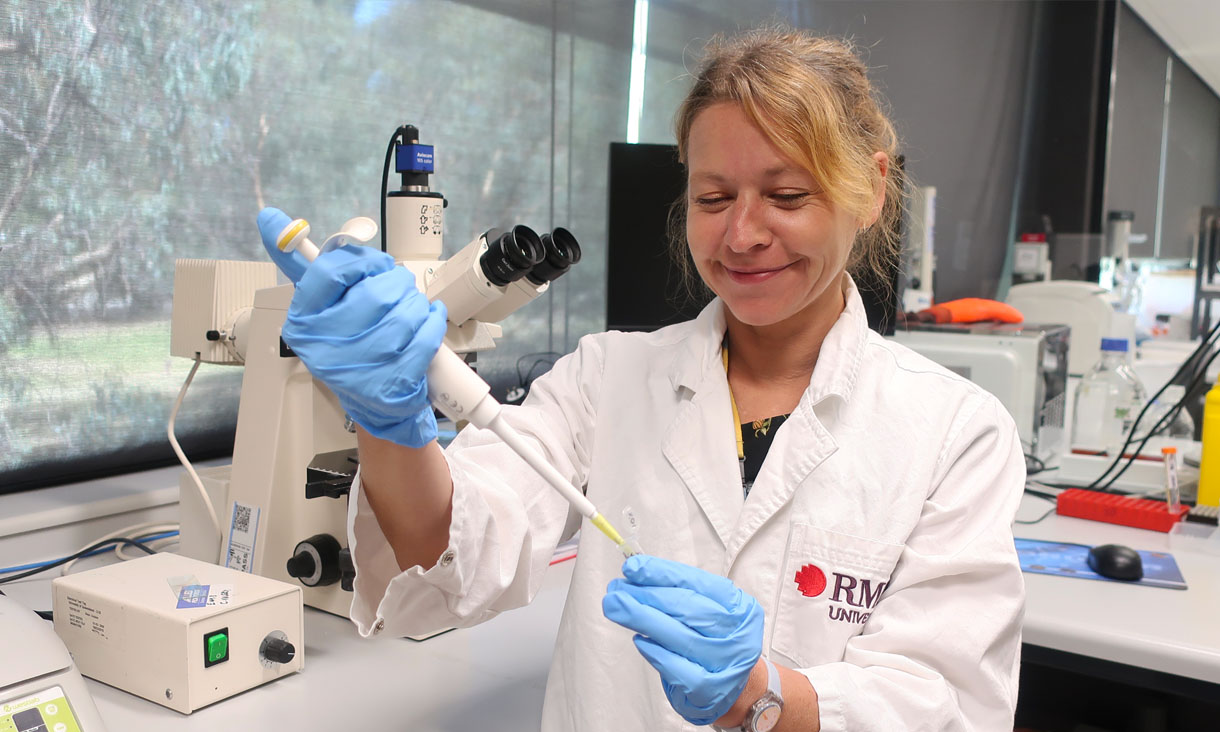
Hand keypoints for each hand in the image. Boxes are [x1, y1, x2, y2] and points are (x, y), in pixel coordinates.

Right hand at [257, 207, 447, 447]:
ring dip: (416, 303)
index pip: (331, 270)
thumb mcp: (321, 305)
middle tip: (397, 287)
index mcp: (304, 322)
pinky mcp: (394, 382)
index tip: (372, 266)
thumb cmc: (348, 344)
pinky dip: (432, 321)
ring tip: (411, 307)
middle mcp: (328, 347)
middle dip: (396, 283)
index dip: (361, 261)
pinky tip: (428, 319)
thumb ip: (299, 262)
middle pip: (376, 293)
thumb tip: (270, 219)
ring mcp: (363, 369)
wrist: (373, 402)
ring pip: (405, 313)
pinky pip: (425, 336)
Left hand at [603, 555, 763, 725]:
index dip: (662, 573)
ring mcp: (725, 664)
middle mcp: (737, 634)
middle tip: (616, 589)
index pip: (698, 582)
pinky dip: (654, 652)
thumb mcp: (705, 613)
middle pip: (687, 608)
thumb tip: (635, 576)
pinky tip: (639, 640)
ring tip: (616, 607)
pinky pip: (676, 668)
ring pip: (680, 636)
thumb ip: (676, 593)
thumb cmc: (712, 644)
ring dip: (642, 618)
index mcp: (740, 608)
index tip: (632, 566)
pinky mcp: (709, 690)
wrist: (733, 690)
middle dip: (646, 595)